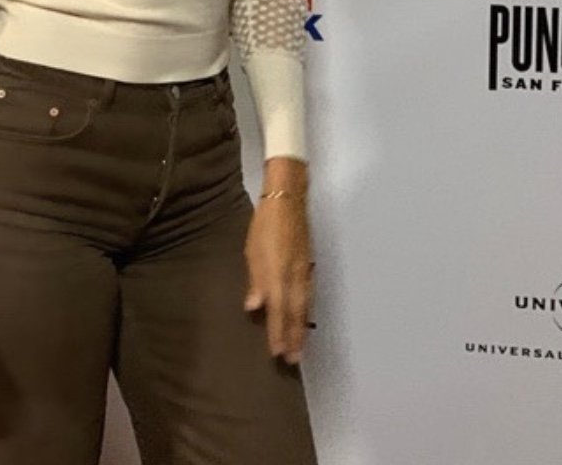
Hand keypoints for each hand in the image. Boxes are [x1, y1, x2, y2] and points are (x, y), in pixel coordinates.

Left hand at [243, 159, 312, 364]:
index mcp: (278, 272)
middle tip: (293, 360)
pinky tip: (303, 317)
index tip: (277, 353)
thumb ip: (255, 279)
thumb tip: (254, 307)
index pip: (277, 310)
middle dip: (293, 337)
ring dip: (301, 327)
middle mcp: (294, 276)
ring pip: (303, 306)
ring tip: (299, 346)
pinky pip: (308, 295)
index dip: (277, 332)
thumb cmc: (265, 222)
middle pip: (294, 313)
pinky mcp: (308, 265)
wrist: (289, 199)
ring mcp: (304, 271)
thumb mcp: (253, 248)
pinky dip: (305, 311)